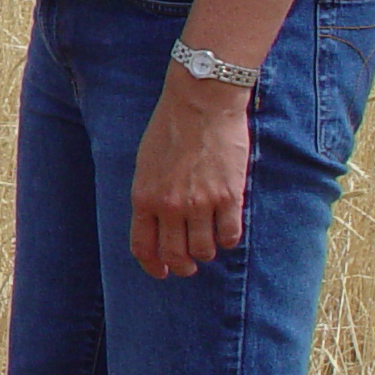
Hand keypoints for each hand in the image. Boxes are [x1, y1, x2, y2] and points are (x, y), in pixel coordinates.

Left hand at [129, 70, 251, 276]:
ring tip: (209, 243)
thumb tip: (156, 224)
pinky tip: (227, 230)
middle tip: (190, 264)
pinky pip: (230, 235)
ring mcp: (200, 203)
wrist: (200, 102)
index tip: (162, 273)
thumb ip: (149, 195)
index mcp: (144, 197)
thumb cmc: (170, 128)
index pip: (143, 247)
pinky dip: (229, 239)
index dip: (153, 266)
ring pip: (204, 250)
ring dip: (207, 252)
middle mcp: (170, 206)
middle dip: (182, 266)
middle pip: (175, 255)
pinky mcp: (229, 197)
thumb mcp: (145, 163)